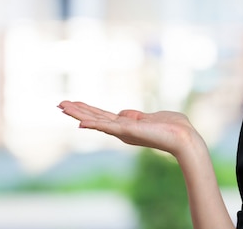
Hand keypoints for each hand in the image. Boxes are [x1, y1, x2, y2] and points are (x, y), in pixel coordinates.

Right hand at [58, 100, 198, 157]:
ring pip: (96, 121)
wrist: (183, 138)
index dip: (87, 110)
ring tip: (62, 107)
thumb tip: (122, 113)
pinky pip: (107, 127)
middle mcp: (122, 130)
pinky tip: (80, 122)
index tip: (72, 103)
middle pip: (95, 117)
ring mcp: (124, 131)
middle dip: (77, 111)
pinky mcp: (129, 131)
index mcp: (127, 126)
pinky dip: (94, 124)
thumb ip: (136, 116)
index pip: (102, 116)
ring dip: (79, 114)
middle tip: (59, 104)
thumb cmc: (173, 128)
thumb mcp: (151, 117)